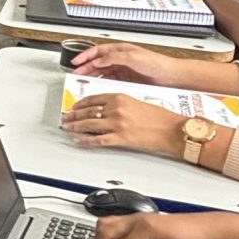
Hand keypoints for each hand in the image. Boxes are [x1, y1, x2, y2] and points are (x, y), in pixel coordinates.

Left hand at [61, 92, 187, 158]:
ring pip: (89, 125)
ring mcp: (117, 124)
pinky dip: (86, 141)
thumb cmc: (161, 117)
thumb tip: (107, 110)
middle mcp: (116, 109)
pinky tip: (79, 141)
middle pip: (88, 111)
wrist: (172, 129)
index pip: (94, 98)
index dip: (80, 103)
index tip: (75, 106)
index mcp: (120, 97)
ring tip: (68, 128)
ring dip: (75, 127)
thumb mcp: (138, 102)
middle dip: (74, 115)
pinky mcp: (121, 138)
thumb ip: (121, 104)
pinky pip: (98, 140)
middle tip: (66, 117)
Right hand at [66, 41, 191, 85]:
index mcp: (120, 50)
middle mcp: (120, 59)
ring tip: (82, 82)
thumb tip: (99, 60)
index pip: (98, 51)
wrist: (170, 77)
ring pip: (101, 72)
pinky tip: (96, 88)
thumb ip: (114, 57)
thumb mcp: (133, 58)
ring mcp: (122, 70)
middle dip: (84, 67)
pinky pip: (109, 81)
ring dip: (91, 76)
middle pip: (97, 62)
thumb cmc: (157, 64)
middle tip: (75, 75)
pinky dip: (101, 84)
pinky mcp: (126, 80)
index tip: (75, 62)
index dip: (85, 55)